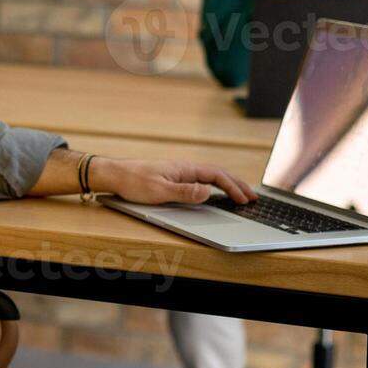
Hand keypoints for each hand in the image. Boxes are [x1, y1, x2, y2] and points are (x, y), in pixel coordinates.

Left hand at [92, 157, 255, 206]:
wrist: (115, 174)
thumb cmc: (134, 182)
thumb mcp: (160, 190)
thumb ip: (185, 192)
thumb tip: (208, 192)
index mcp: (185, 168)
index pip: (217, 176)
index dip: (234, 187)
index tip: (246, 200)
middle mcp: (185, 168)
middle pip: (218, 175)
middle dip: (237, 186)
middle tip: (252, 198)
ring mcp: (180, 172)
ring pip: (210, 177)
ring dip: (227, 185)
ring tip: (240, 195)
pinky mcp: (173, 178)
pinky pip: (201, 180)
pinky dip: (214, 186)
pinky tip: (216, 193)